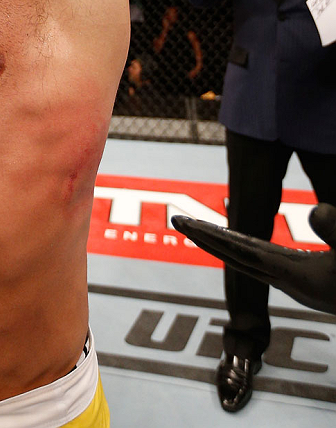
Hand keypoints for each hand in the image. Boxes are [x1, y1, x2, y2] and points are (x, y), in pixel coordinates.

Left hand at [172, 204, 335, 315]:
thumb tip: (315, 208)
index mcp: (295, 276)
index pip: (241, 252)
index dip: (212, 236)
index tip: (186, 224)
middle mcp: (289, 284)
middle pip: (236, 257)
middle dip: (206, 238)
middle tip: (177, 220)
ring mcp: (296, 286)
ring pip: (248, 262)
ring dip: (223, 245)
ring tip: (200, 230)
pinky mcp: (305, 284)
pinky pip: (263, 265)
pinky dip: (244, 252)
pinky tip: (239, 246)